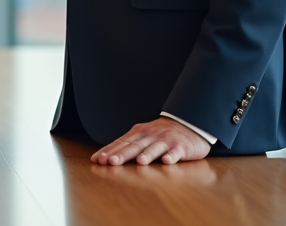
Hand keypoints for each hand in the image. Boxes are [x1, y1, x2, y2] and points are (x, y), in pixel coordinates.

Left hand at [91, 117, 210, 164]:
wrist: (187, 123)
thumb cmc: (160, 134)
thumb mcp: (142, 136)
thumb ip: (127, 145)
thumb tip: (104, 156)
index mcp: (138, 133)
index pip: (121, 142)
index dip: (109, 151)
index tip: (97, 160)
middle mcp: (150, 136)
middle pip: (134, 145)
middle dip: (122, 154)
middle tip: (110, 161)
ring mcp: (166, 140)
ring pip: (155, 148)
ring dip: (147, 154)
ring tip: (140, 161)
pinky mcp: (181, 146)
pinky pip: (176, 152)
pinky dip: (172, 156)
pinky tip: (167, 161)